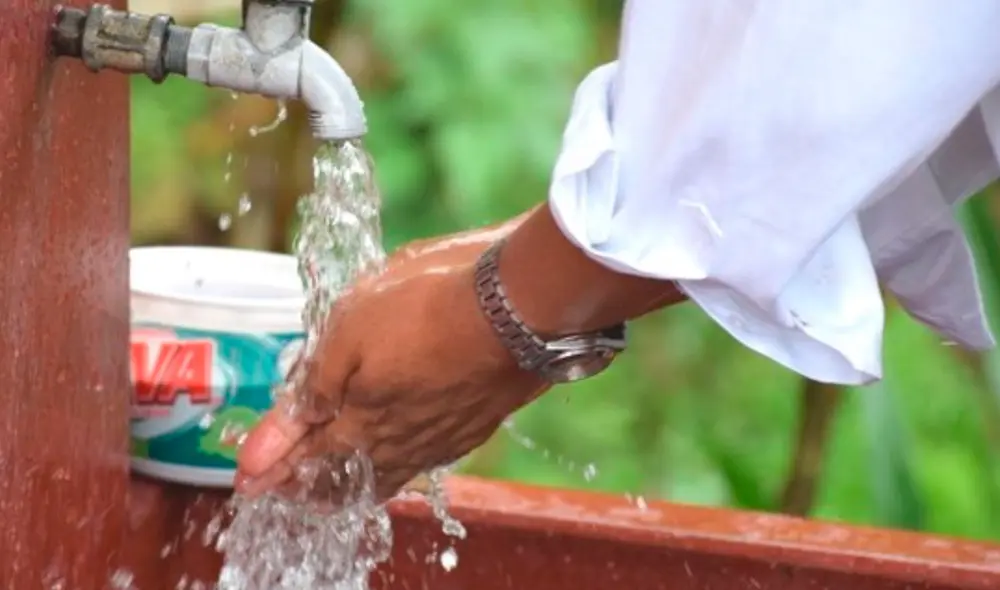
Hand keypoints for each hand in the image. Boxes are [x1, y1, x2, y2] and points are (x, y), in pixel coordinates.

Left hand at [235, 218, 547, 502]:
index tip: (248, 478)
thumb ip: (313, 386)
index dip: (273, 465)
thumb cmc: (428, 305)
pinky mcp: (474, 425)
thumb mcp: (350, 329)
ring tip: (342, 479)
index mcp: (361, 423)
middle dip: (313, 485)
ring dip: (357, 478)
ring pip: (389, 473)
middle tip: (291, 488)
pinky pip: (426, 457)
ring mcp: (441, 438)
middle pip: (347, 478)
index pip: (305, 456)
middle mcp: (400, 444)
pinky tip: (404, 449)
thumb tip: (271, 443)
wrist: (518, 306)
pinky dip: (401, 461)